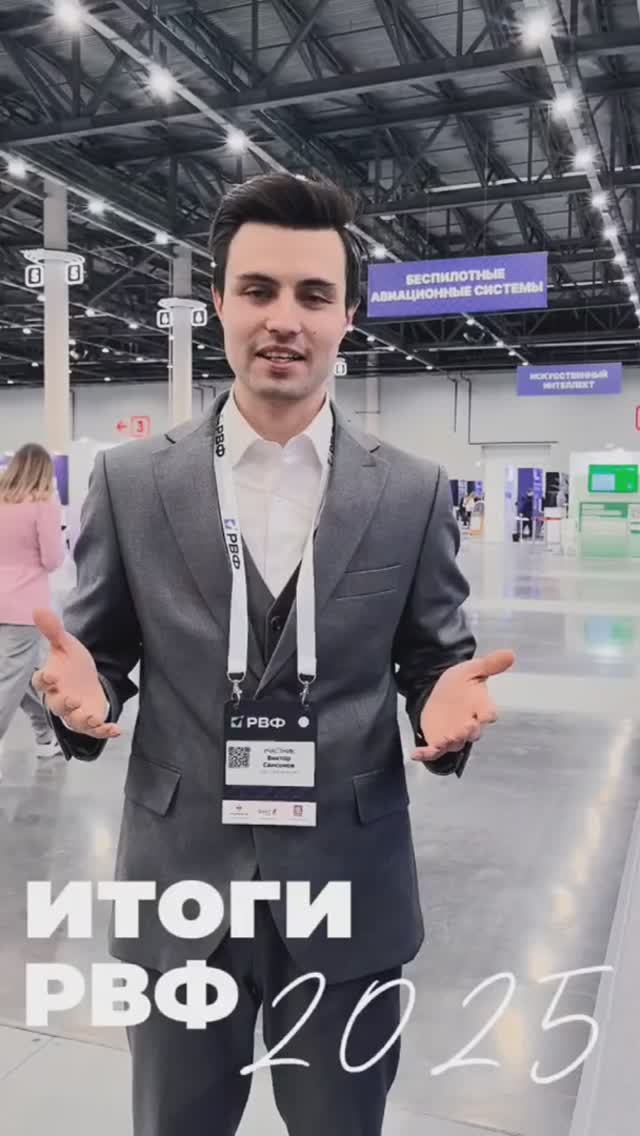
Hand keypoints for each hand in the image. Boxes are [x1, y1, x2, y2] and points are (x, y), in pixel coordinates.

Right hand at [32, 608, 120, 739]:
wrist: (87, 680)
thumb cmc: (72, 664)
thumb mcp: (66, 645)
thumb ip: (53, 631)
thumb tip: (38, 608)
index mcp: (50, 680)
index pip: (40, 682)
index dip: (43, 680)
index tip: (51, 676)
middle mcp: (59, 699)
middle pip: (56, 706)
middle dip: (64, 704)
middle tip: (73, 699)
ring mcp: (74, 712)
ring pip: (74, 721)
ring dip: (83, 721)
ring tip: (93, 718)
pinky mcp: (89, 721)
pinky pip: (94, 730)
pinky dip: (104, 731)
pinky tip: (116, 729)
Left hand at [413, 649, 514, 761]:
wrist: (439, 691)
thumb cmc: (461, 682)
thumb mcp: (472, 669)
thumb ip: (490, 664)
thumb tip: (510, 654)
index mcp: (481, 707)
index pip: (489, 713)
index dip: (488, 715)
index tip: (487, 716)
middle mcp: (471, 724)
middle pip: (474, 732)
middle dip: (470, 731)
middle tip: (465, 727)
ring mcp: (454, 735)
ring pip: (456, 743)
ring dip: (451, 742)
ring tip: (446, 739)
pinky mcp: (438, 741)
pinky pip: (433, 751)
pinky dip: (425, 755)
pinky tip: (415, 754)